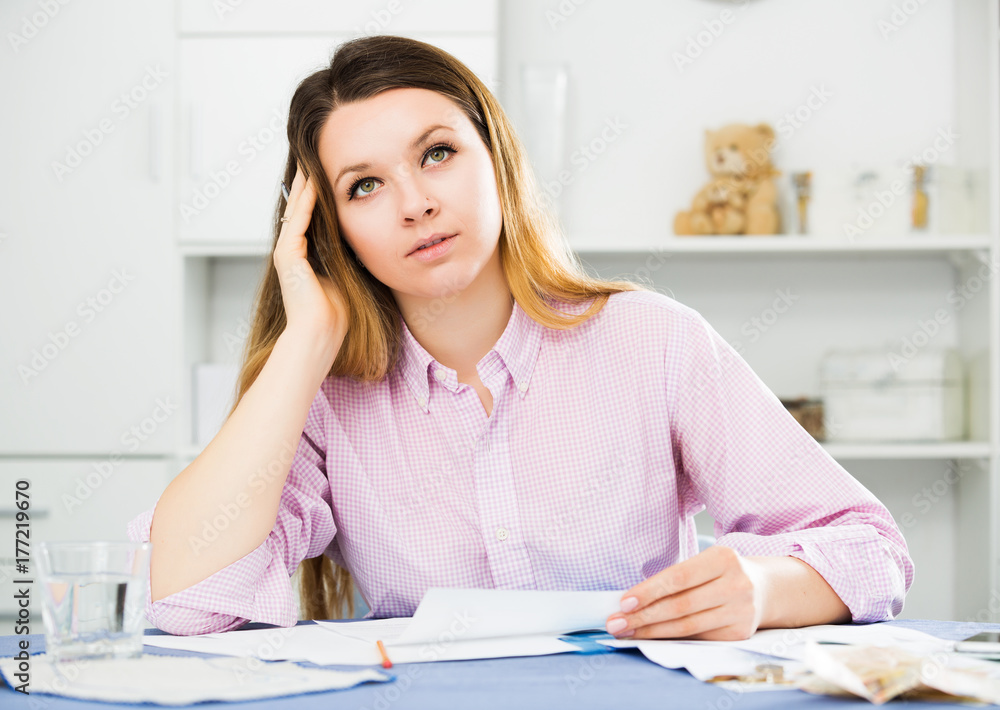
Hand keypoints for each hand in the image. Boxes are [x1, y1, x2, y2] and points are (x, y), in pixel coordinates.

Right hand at [273, 163, 349, 340]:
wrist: (321, 333)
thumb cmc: (337, 314)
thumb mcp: (347, 275)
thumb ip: (349, 256)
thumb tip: (367, 239)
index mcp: (306, 256)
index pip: (311, 216)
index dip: (319, 195)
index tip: (327, 173)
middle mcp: (292, 251)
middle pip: (300, 208)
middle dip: (307, 183)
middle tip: (313, 155)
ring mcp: (287, 252)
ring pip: (296, 210)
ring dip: (304, 185)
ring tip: (310, 160)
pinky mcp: (286, 255)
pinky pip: (297, 221)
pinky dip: (306, 201)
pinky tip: (313, 183)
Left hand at [605, 546, 766, 640]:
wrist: (762, 588)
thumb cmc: (719, 573)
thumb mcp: (703, 563)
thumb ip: (674, 579)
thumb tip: (630, 601)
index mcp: (723, 558)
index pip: (678, 578)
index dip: (649, 591)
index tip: (623, 602)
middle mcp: (736, 584)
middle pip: (681, 605)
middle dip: (643, 616)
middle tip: (615, 623)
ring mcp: (741, 610)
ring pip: (687, 626)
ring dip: (652, 631)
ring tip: (627, 632)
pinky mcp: (740, 632)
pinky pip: (697, 637)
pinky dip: (671, 638)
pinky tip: (652, 637)